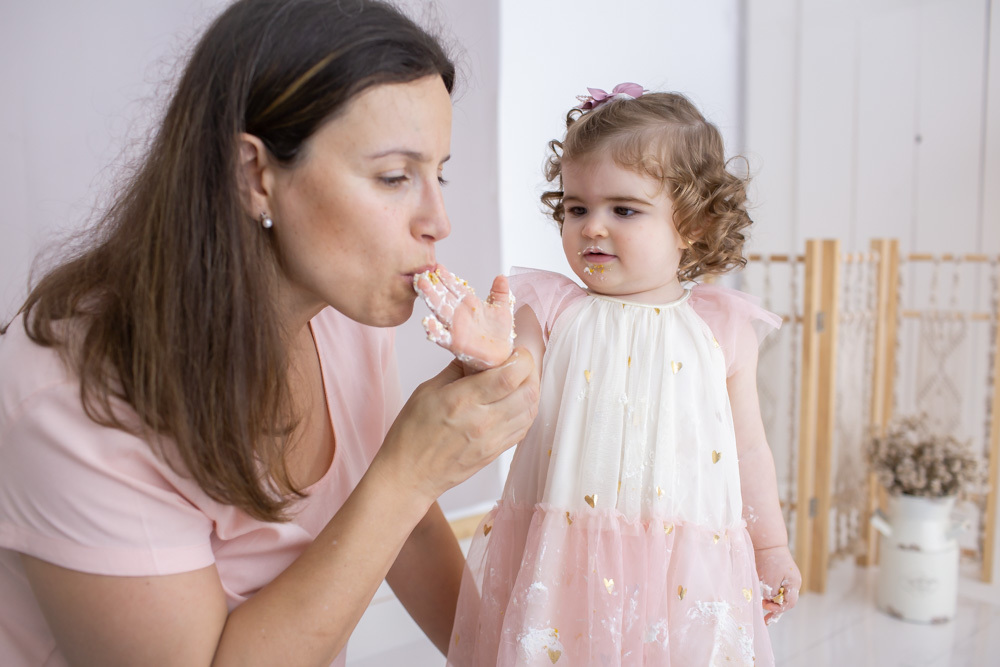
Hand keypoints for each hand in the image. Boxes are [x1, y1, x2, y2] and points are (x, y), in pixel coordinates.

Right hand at [377, 348, 538, 504]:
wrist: (409, 475)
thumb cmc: (412, 433)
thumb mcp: (427, 390)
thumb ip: (457, 370)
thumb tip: (477, 355)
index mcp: (463, 400)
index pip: (510, 375)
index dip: (521, 359)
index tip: (516, 351)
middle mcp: (483, 421)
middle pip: (528, 391)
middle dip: (530, 371)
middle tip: (519, 363)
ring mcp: (493, 440)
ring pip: (531, 410)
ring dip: (530, 391)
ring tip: (518, 381)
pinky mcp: (496, 452)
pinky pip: (523, 427)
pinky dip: (526, 411)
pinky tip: (515, 402)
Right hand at [413, 265, 514, 370]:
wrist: (502, 355)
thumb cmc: (499, 333)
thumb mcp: (502, 309)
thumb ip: (500, 293)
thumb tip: (502, 277)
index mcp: (469, 304)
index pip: (455, 287)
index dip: (447, 277)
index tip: (437, 266)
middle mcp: (459, 314)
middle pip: (443, 297)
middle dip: (433, 286)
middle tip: (423, 275)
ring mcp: (455, 328)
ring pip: (440, 312)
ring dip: (431, 300)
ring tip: (421, 288)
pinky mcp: (455, 343)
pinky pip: (442, 337)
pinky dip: (434, 331)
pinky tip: (427, 322)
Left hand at [754, 545, 800, 624]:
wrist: (766, 542)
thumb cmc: (768, 561)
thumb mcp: (769, 581)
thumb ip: (771, 595)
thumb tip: (770, 601)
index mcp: (794, 583)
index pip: (789, 603)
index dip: (778, 609)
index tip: (765, 608)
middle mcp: (793, 582)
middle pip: (786, 601)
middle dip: (776, 609)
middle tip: (765, 619)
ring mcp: (788, 578)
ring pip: (782, 596)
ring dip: (773, 603)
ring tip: (764, 610)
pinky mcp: (780, 574)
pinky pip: (778, 589)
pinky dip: (772, 595)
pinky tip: (764, 600)